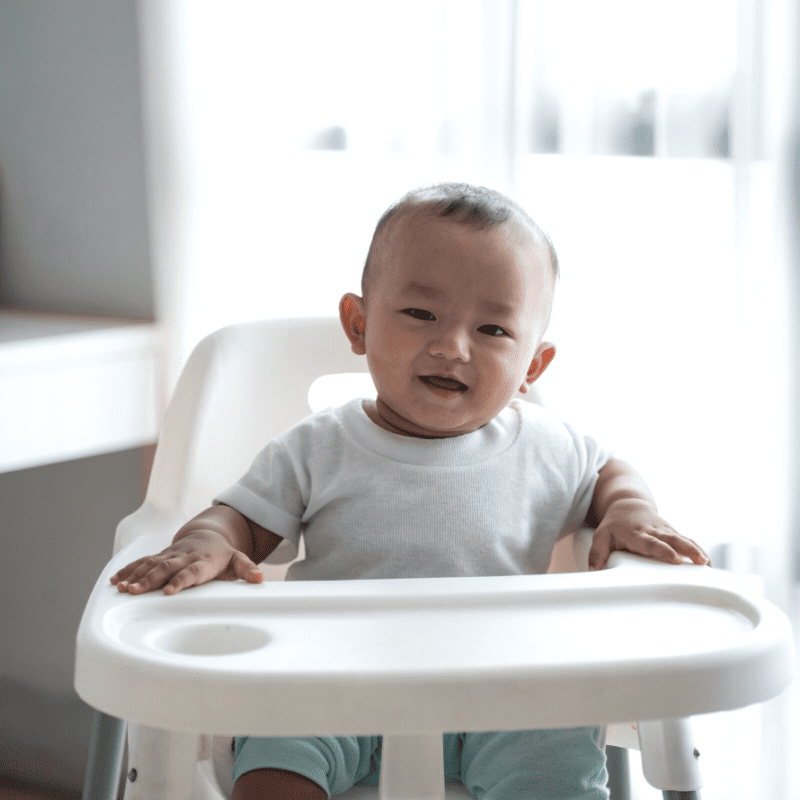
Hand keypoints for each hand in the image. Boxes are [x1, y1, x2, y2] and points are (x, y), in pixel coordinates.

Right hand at [109, 530, 263, 594]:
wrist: (209, 534)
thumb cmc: (223, 554)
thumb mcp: (238, 560)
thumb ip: (247, 569)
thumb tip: (259, 579)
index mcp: (203, 561)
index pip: (191, 572)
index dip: (180, 580)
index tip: (169, 591)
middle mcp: (184, 557)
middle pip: (166, 569)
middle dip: (149, 580)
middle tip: (135, 593)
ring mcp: (170, 556)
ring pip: (151, 565)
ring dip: (135, 577)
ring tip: (122, 589)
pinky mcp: (160, 557)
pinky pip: (142, 563)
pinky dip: (128, 571)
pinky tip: (115, 582)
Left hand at [588, 498, 710, 570]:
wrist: (628, 505)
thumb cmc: (614, 525)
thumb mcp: (601, 536)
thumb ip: (597, 554)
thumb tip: (595, 572)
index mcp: (636, 533)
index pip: (651, 543)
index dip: (663, 550)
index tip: (675, 558)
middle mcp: (654, 531)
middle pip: (673, 540)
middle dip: (687, 550)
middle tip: (701, 561)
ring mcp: (665, 531)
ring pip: (684, 539)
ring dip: (697, 551)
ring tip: (709, 565)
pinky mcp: (673, 533)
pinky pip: (688, 541)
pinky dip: (699, 550)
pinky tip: (709, 565)